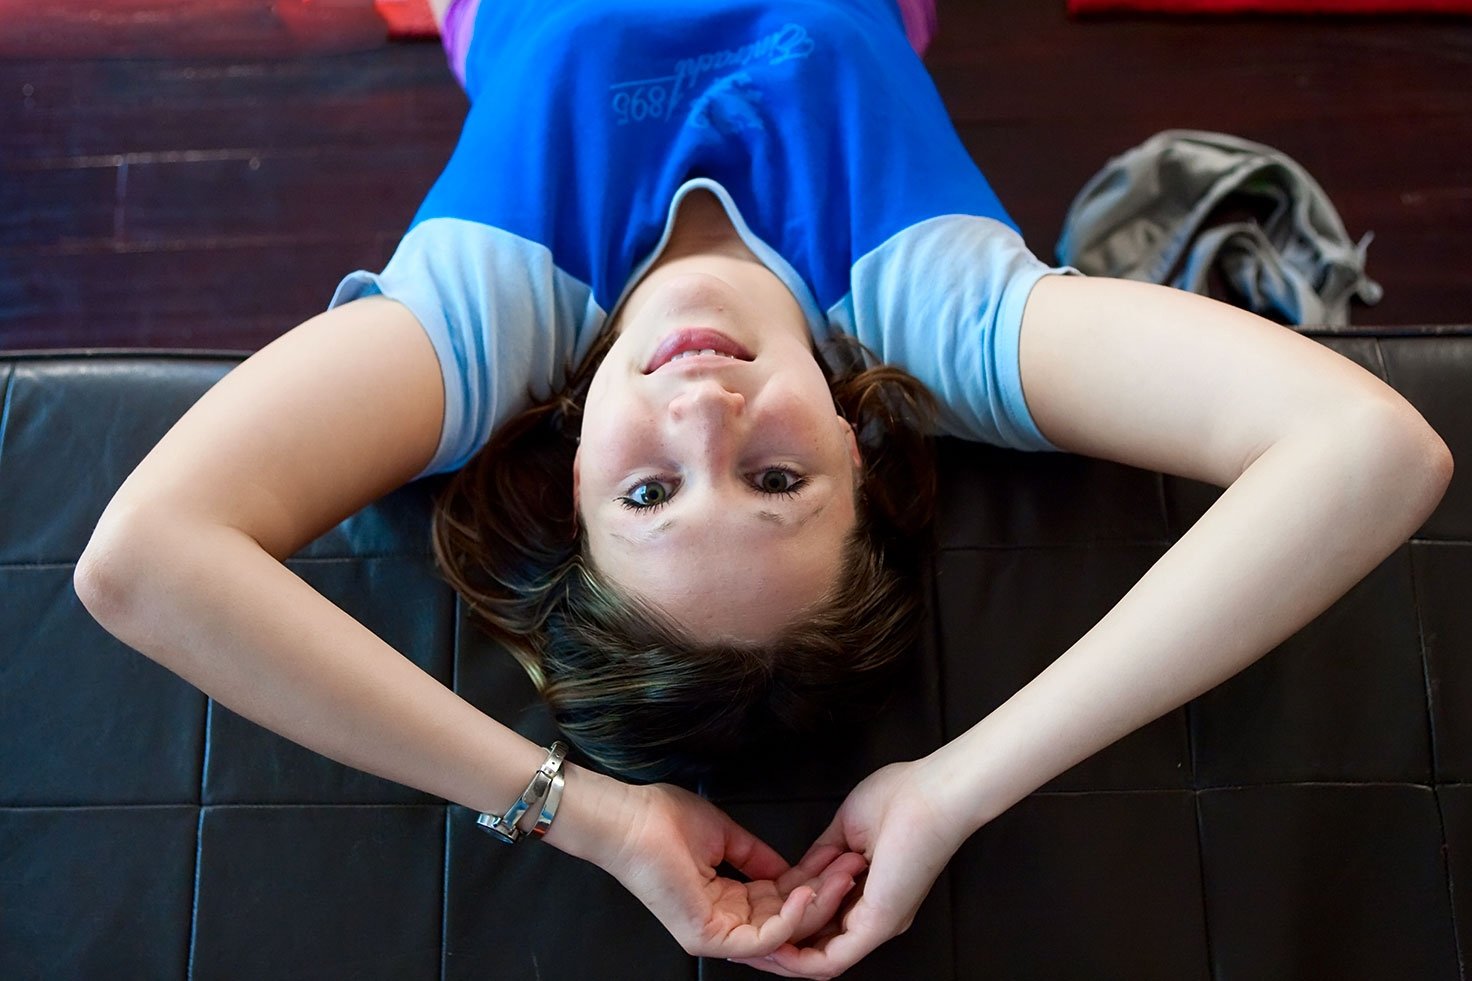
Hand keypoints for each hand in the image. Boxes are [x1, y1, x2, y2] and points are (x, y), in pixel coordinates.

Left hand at [596, 781, 869, 958]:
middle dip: (826, 897)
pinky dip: (790, 918)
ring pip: (781, 934)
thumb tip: (788, 867)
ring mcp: (714, 932)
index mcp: (725, 900)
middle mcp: (722, 922)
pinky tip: (808, 892)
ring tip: (839, 878)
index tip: (842, 862)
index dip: (815, 883)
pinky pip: (762, 938)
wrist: (629, 818)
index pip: (780, 903)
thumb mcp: (725, 836)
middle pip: (787, 921)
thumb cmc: (662, 820)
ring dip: (816, 906)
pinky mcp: (707, 936)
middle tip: (852, 872)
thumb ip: (757, 857)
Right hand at [730, 759, 968, 978]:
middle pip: (819, 945)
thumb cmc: (904, 799)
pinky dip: (799, 959)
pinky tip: (774, 946)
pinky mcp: (878, 924)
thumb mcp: (845, 831)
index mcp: (871, 893)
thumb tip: (794, 875)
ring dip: (783, 953)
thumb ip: (819, 858)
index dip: (787, 918)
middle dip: (779, 943)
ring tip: (753, 941)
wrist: (932, 793)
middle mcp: (876, 915)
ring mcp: (878, 923)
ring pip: (822, 958)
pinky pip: (831, 959)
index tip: (757, 910)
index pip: (822, 920)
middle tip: (746, 933)